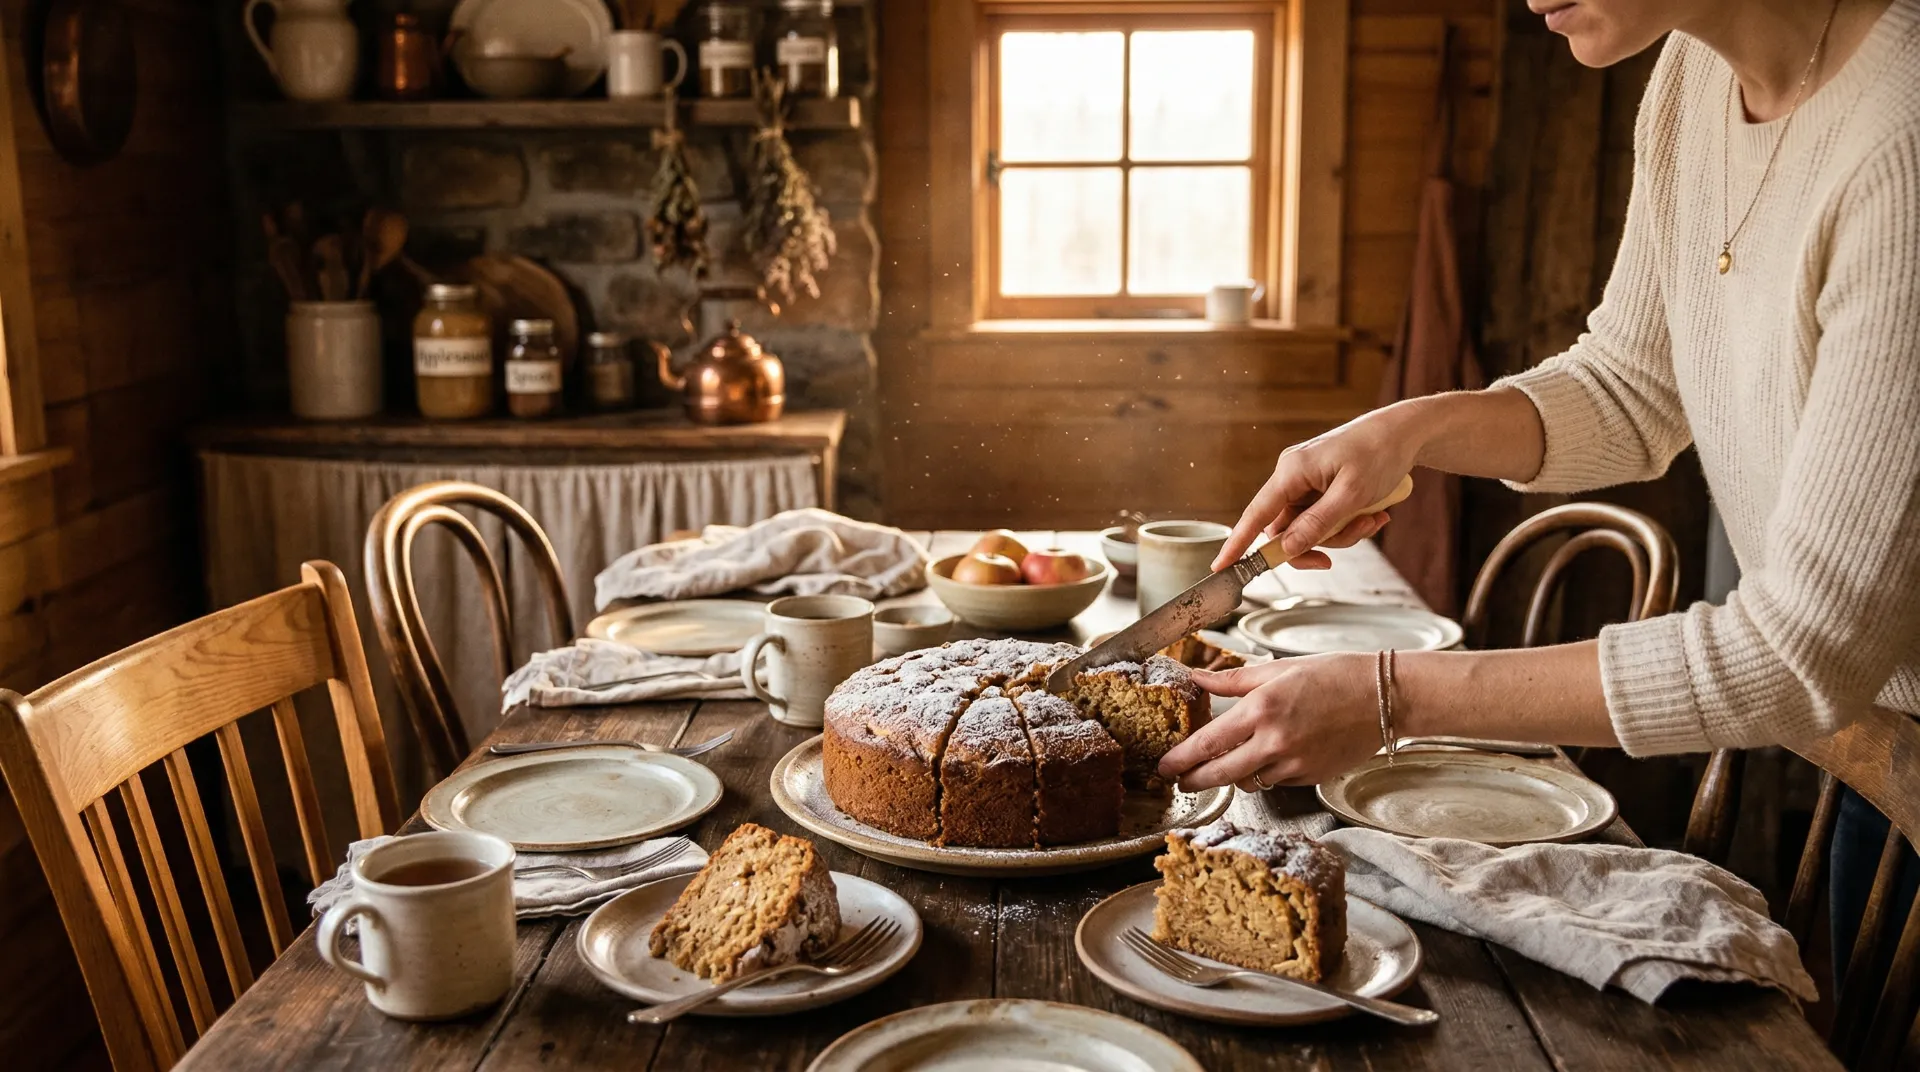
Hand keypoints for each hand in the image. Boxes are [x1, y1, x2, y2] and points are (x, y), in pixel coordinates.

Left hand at [1158, 654, 1381, 790]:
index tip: (1164, 766)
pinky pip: (1275, 781)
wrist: (1384, 697)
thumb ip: (1231, 680)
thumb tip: (1196, 677)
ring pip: (1248, 782)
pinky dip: (1265, 773)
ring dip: (1231, 776)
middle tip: (1180, 781)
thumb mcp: (1278, 669)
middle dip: (1194, 780)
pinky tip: (1268, 757)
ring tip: (1225, 764)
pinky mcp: (1311, 777)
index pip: (1208, 743)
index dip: (1180, 759)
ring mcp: (1295, 764)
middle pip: (1220, 774)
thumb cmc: (1334, 675)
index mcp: (1261, 709)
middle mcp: (1275, 741)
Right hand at [1211, 406, 1423, 570]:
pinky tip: (1374, 513)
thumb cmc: (1379, 453)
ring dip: (1342, 533)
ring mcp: (1307, 482)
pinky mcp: (1322, 487)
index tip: (1220, 567)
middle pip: (1287, 529)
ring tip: (1374, 519)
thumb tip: (1287, 549)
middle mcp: (1292, 476)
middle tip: (1347, 546)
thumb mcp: (1351, 494)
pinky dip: (1348, 523)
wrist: (1405, 431)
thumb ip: (1318, 524)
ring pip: (1310, 528)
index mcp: (1291, 471)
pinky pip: (1325, 518)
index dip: (1238, 544)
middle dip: (1320, 542)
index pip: (1256, 514)